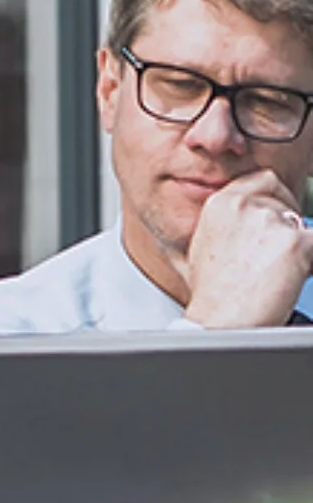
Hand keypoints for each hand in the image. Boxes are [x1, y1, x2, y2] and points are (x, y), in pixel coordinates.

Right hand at [180, 171, 312, 327]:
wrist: (221, 323)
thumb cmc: (212, 298)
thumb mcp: (200, 250)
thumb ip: (225, 226)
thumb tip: (243, 225)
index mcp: (221, 204)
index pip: (264, 180)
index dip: (278, 198)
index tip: (280, 218)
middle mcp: (245, 207)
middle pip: (287, 206)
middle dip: (288, 232)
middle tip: (274, 260)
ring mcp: (272, 222)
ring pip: (304, 227)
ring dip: (299, 249)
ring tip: (277, 275)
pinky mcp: (296, 242)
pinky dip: (309, 261)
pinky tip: (293, 277)